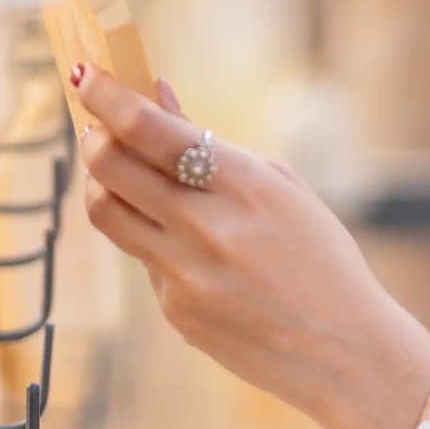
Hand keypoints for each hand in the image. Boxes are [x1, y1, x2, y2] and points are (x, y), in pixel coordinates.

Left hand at [74, 69, 429, 428]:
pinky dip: (154, 240)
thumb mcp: (279, 189)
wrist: (345, 352)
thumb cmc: (320, 260)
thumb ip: (211, 145)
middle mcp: (206, 228)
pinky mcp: (175, 311)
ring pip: (108, 214)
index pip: (149, 129)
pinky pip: (144, 260)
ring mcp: (185, 274)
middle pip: (110, 167)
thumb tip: (156, 95)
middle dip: (93, 137)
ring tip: (119, 176)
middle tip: (95, 128)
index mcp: (244, 185)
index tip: (84, 75)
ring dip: (102, 185)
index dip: (107, 96)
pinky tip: (192, 249)